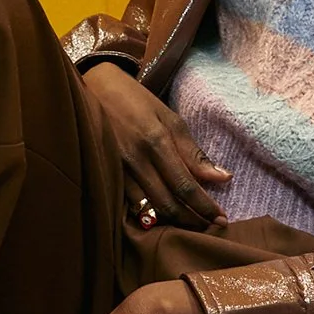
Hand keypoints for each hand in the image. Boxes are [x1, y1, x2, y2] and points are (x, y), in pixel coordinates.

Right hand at [82, 62, 229, 228]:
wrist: (91, 87)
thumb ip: (192, 150)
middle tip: (210, 226)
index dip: (204, 206)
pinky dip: (149, 214)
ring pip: (149, 208)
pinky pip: (130, 204)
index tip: (221, 218)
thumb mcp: (167, 116)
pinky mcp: (105, 174)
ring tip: (191, 224)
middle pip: (168, 203)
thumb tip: (222, 177)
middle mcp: (136, 160)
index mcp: (156, 142)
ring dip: (172, 221)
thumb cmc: (134, 99)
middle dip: (192, 219)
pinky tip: (162, 218)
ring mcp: (118, 170)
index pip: (185, 185)